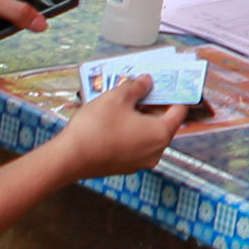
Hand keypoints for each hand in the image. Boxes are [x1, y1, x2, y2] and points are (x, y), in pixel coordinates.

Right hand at [60, 78, 192, 177]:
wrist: (69, 158)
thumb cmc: (96, 127)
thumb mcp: (117, 98)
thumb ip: (137, 87)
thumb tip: (147, 81)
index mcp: (160, 134)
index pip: (179, 111)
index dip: (176, 95)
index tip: (171, 84)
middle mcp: (156, 151)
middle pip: (163, 123)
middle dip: (154, 104)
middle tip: (144, 88)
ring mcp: (140, 162)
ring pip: (148, 134)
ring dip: (141, 117)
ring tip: (126, 101)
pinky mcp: (125, 166)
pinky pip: (135, 145)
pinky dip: (131, 131)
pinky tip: (116, 119)